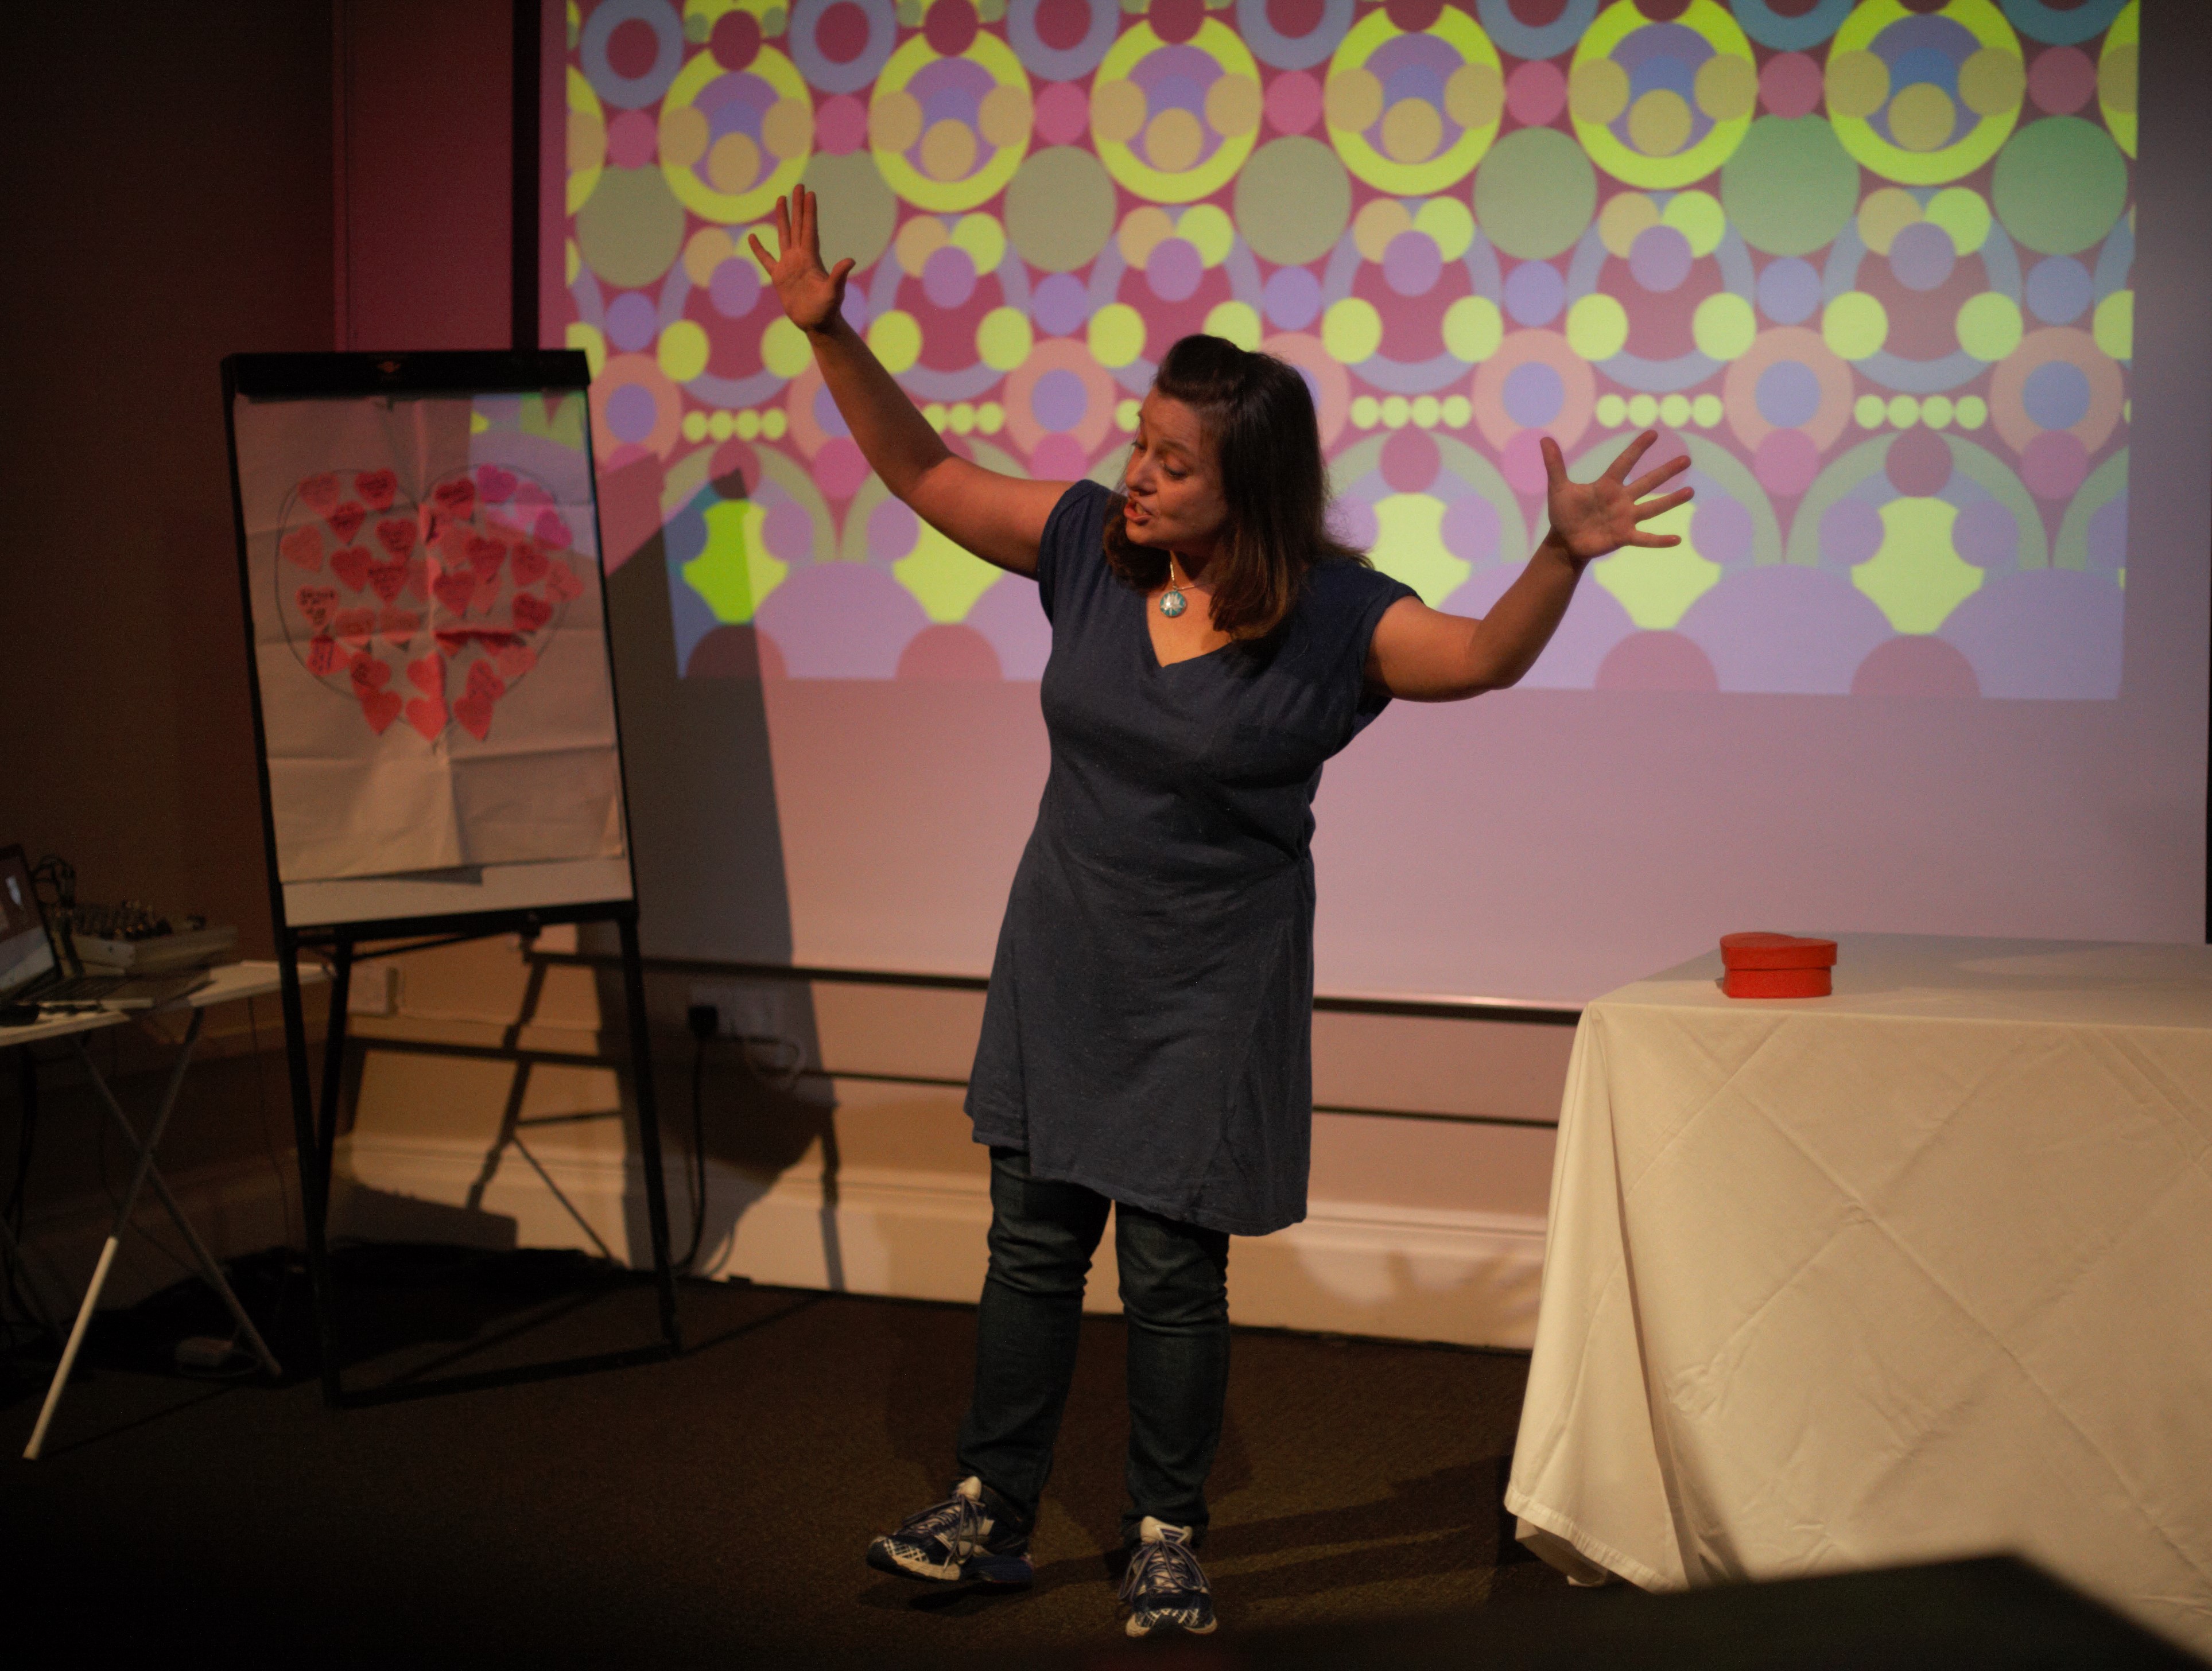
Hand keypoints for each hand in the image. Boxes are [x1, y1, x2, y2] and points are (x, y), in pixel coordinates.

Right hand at [748, 185, 853, 334]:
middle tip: (799, 186)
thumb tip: (850, 260)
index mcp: (811, 258)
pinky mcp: (780, 277)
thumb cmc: (827, 310)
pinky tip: (753, 237)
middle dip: (798, 206)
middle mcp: (800, 257)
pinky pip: (767, 259)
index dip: (809, 212)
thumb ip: (839, 276)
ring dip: (783, 218)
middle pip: (798, 226)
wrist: (817, 324)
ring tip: (781, 199)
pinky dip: (759, 249)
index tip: (809, 193)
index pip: (809, 229)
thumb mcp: (834, 292)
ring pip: (784, 235)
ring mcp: (789, 265)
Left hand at [1540, 430, 1693, 564]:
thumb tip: (1544, 439)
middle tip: (1686, 459)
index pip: (1624, 463)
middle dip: (1666, 471)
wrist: (1565, 541)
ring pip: (1652, 507)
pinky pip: (1645, 538)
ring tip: (1690, 491)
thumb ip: (1554, 464)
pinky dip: (1659, 540)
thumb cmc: (1564, 513)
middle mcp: (1621, 499)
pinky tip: (1676, 539)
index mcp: (1607, 485)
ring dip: (1671, 501)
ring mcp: (1625, 518)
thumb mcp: (1558, 488)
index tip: (1653, 434)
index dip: (1637, 449)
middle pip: (1647, 482)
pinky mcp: (1624, 537)